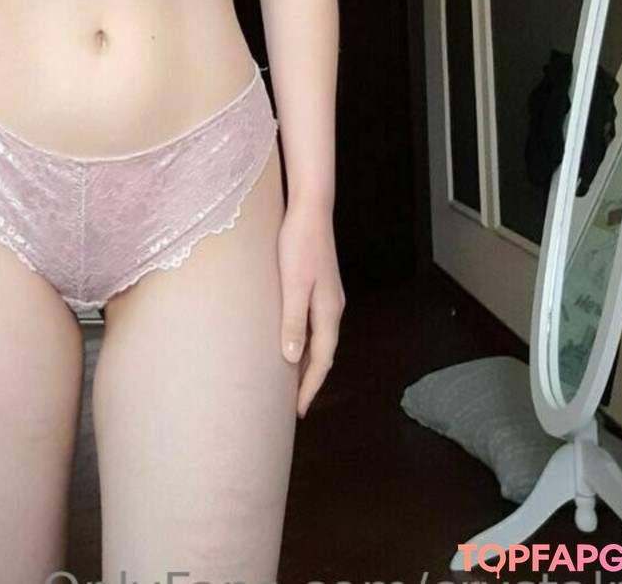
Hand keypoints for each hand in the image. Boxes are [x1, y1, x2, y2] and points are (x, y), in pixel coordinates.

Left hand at [277, 203, 344, 417]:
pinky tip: (290, 340)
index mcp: (329, 311)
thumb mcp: (293, 285)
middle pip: (324, 353)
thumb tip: (291, 359)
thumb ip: (293, 321)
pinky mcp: (318, 285)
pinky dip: (304, 341)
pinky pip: (314, 324)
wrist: (310, 209)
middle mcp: (332, 307)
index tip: (297, 411)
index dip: (310, 387)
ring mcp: (327, 296)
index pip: (322, 360)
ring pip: (319, 339)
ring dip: (306, 361)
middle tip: (292, 404)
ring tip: (289, 380)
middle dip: (310, 380)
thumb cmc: (299, 244)